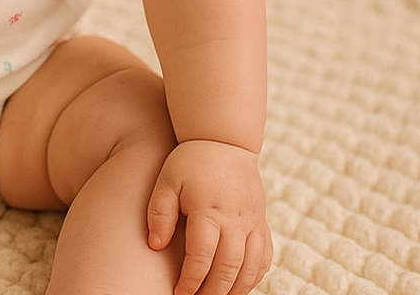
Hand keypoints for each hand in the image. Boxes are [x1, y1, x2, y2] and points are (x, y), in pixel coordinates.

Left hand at [147, 139, 272, 294]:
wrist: (224, 140)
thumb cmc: (190, 160)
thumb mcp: (167, 180)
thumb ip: (160, 212)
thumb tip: (154, 245)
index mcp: (209, 210)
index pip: (201, 256)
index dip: (190, 280)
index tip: (178, 292)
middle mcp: (236, 220)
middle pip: (227, 269)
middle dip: (211, 292)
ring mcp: (253, 223)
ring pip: (250, 269)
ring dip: (234, 290)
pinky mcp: (262, 223)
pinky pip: (265, 259)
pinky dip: (254, 277)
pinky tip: (238, 285)